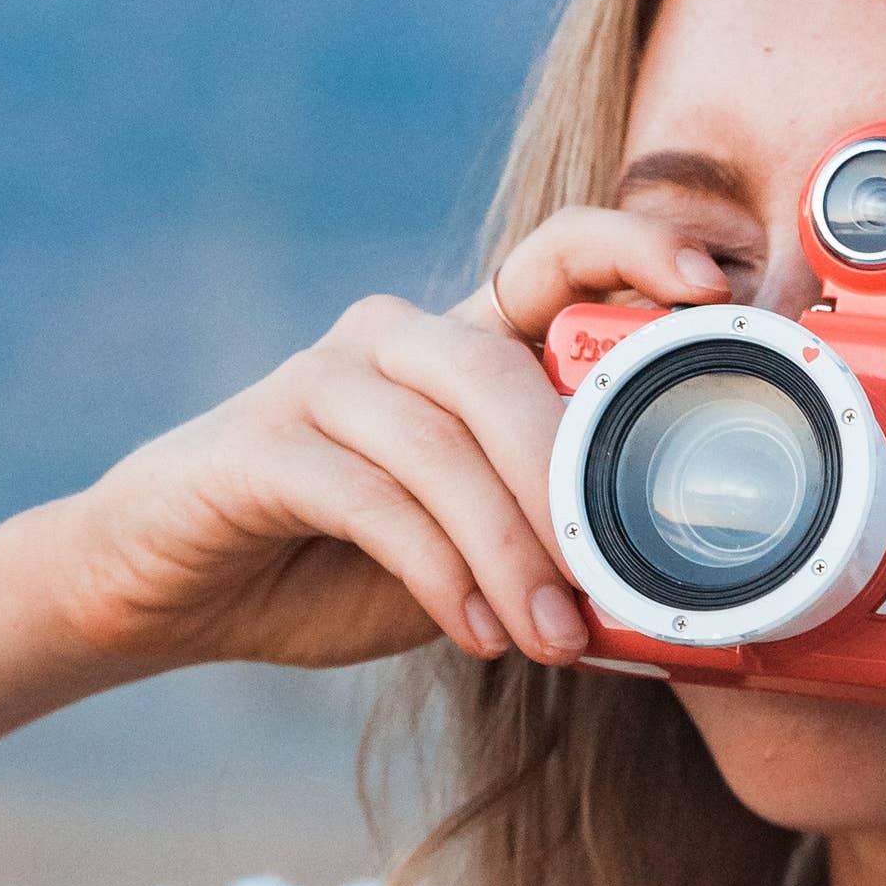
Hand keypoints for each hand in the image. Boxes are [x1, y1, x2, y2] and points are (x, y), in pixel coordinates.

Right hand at [62, 209, 737, 678]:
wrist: (175, 590)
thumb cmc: (343, 561)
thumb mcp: (468, 550)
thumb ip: (548, 541)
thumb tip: (669, 597)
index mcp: (463, 343)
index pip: (556, 256)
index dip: (632, 248)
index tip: (709, 283)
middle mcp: (395, 340)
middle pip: (500, 371)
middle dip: (569, 481)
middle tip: (619, 585)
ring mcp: (321, 382)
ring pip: (440, 442)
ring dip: (510, 549)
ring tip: (553, 637)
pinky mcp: (259, 446)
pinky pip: (370, 498)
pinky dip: (436, 573)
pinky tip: (473, 635)